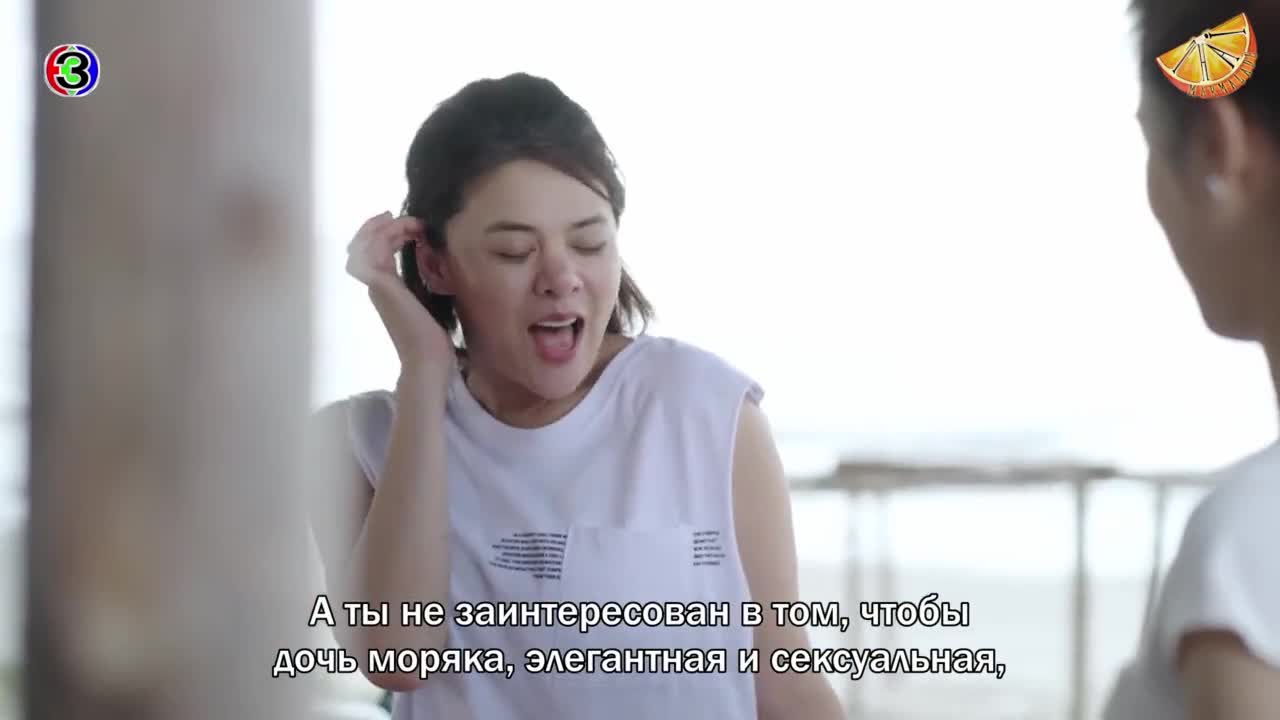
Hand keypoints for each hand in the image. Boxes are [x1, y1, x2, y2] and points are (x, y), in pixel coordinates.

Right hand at [346, 212, 453, 379]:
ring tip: (407, 220)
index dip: (386, 234)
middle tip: (400, 216)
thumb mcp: (431, 302)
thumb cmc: (434, 338)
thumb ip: (426, 283)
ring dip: (383, 227)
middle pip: (360, 246)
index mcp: (385, 290)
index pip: (373, 254)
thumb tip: (440, 263)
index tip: (412, 226)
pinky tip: (410, 229)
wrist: (429, 358)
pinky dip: (388, 233)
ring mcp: (375, 285)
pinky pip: (373, 249)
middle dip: (377, 226)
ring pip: (362, 244)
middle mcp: (375, 286)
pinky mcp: (380, 284)